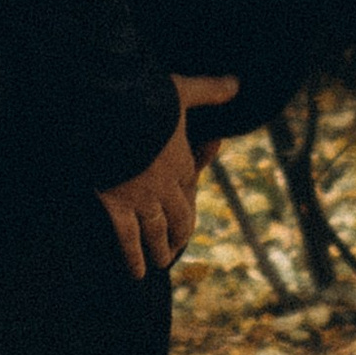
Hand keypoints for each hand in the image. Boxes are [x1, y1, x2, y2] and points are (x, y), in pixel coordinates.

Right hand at [99, 73, 235, 277]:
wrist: (116, 115)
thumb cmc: (151, 100)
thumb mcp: (183, 91)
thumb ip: (209, 90)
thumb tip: (238, 82)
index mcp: (182, 161)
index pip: (189, 187)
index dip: (188, 200)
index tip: (185, 210)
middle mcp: (166, 186)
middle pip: (178, 217)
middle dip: (178, 233)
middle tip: (176, 247)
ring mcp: (142, 200)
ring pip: (156, 232)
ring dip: (161, 249)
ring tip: (161, 262)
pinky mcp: (118, 206)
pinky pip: (128, 239)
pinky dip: (133, 257)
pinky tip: (136, 272)